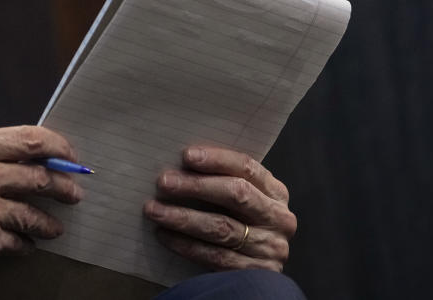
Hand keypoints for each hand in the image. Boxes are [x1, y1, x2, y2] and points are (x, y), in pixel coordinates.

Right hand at [0, 125, 83, 298]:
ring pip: (36, 214)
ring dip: (49, 223)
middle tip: (74, 193)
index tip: (70, 157)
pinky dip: (26, 246)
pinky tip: (23, 245)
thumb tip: (33, 161)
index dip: (59, 148)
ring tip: (53, 227)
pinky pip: (21, 242)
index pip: (30, 139)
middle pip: (41, 175)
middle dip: (65, 187)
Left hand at [143, 146, 295, 271]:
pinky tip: (165, 235)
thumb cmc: (240, 223)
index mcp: (275, 192)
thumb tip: (179, 164)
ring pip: (222, 228)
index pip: (247, 167)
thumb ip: (221, 181)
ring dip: (183, 217)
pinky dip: (186, 245)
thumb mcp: (242, 199)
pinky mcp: (255, 272)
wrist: (256, 276)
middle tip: (164, 182)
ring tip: (154, 210)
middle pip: (236, 195)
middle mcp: (277, 218)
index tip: (187, 156)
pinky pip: (215, 256)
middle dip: (196, 186)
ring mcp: (270, 247)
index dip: (216, 160)